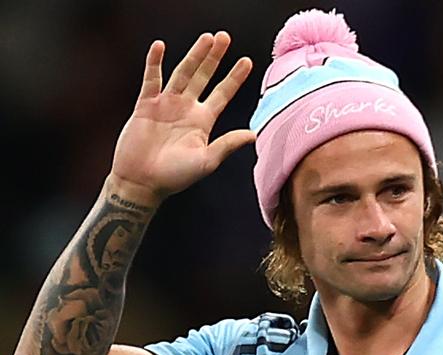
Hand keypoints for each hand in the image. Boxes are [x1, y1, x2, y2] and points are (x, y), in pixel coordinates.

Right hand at [110, 32, 254, 203]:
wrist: (142, 183)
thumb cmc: (176, 177)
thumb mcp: (207, 160)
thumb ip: (228, 144)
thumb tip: (254, 135)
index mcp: (203, 121)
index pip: (222, 94)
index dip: (234, 78)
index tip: (247, 61)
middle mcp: (186, 109)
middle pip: (203, 77)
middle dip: (214, 58)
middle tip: (225, 37)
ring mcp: (166, 105)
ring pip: (182, 73)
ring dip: (194, 56)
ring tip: (206, 37)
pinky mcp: (145, 105)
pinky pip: (151, 80)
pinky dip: (154, 63)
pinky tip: (160, 46)